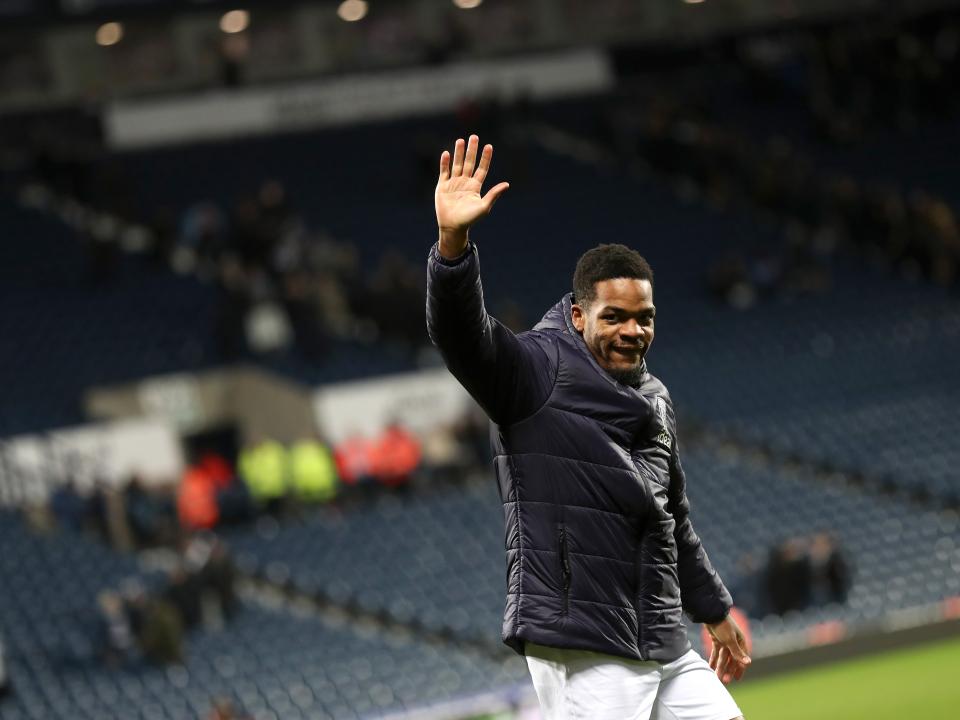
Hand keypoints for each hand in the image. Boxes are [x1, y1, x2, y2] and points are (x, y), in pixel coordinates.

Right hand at [435, 134, 509, 257]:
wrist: (452, 226)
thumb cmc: (469, 219)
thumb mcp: (484, 207)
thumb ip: (494, 194)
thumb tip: (507, 184)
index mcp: (475, 186)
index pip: (482, 168)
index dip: (485, 158)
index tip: (489, 146)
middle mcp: (465, 182)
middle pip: (469, 163)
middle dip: (472, 150)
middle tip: (474, 136)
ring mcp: (453, 183)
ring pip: (457, 164)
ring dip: (459, 153)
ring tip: (461, 140)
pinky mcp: (442, 186)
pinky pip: (444, 172)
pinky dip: (444, 163)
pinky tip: (446, 154)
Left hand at [706, 614, 751, 683]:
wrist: (711, 613)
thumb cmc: (723, 625)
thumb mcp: (730, 640)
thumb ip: (737, 653)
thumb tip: (748, 663)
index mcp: (741, 642)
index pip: (741, 659)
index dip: (739, 669)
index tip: (736, 679)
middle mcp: (734, 643)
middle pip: (731, 660)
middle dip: (728, 670)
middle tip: (724, 681)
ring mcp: (725, 642)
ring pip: (723, 658)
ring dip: (720, 667)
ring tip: (716, 677)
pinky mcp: (717, 640)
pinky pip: (716, 653)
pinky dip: (713, 660)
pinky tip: (710, 668)